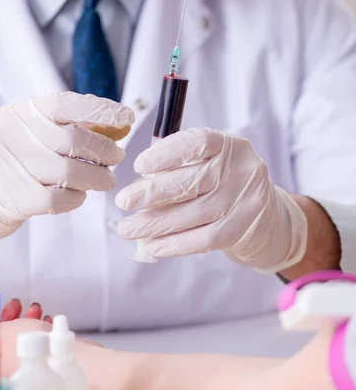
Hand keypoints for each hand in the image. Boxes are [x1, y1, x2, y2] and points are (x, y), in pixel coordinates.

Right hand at [0, 93, 133, 250]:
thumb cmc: (13, 164)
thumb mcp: (32, 136)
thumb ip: (68, 128)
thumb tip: (117, 127)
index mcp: (19, 114)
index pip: (65, 103)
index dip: (100, 110)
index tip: (126, 118)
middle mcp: (13, 135)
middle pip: (74, 140)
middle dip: (104, 150)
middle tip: (117, 158)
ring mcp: (12, 167)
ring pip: (71, 172)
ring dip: (98, 178)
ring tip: (105, 181)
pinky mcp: (15, 198)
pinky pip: (61, 199)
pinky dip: (78, 198)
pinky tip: (79, 196)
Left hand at [0, 299, 101, 376]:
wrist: (77, 360)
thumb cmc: (38, 347)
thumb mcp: (6, 332)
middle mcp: (13, 375)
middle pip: (5, 342)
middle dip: (12, 319)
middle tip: (17, 304)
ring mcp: (33, 373)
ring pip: (24, 342)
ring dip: (28, 322)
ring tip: (37, 308)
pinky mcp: (50, 367)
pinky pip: (41, 346)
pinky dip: (42, 331)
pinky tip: (48, 320)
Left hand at [116, 129, 306, 272]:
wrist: (266, 215)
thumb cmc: (224, 182)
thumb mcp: (210, 161)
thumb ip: (179, 163)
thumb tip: (140, 180)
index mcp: (230, 145)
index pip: (198, 143)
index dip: (166, 154)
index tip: (138, 165)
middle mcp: (240, 171)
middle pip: (191, 182)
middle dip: (151, 194)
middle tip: (123, 201)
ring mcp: (243, 202)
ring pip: (192, 214)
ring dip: (154, 224)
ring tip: (127, 229)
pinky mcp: (240, 230)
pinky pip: (201, 240)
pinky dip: (172, 244)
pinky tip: (150, 246)